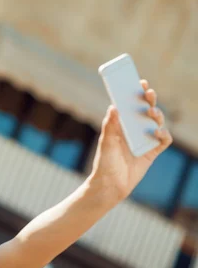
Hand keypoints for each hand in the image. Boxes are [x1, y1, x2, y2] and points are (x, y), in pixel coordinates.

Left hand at [89, 80, 172, 201]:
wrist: (110, 185)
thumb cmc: (104, 163)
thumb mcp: (105, 142)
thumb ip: (110, 125)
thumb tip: (114, 106)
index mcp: (121, 124)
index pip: (130, 105)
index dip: (136, 93)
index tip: (140, 82)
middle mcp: (133, 130)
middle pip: (145, 110)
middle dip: (149, 99)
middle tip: (148, 92)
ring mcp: (144, 140)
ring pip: (156, 122)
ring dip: (157, 115)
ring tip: (151, 113)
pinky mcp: (151, 153)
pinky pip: (163, 141)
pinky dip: (164, 135)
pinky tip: (158, 132)